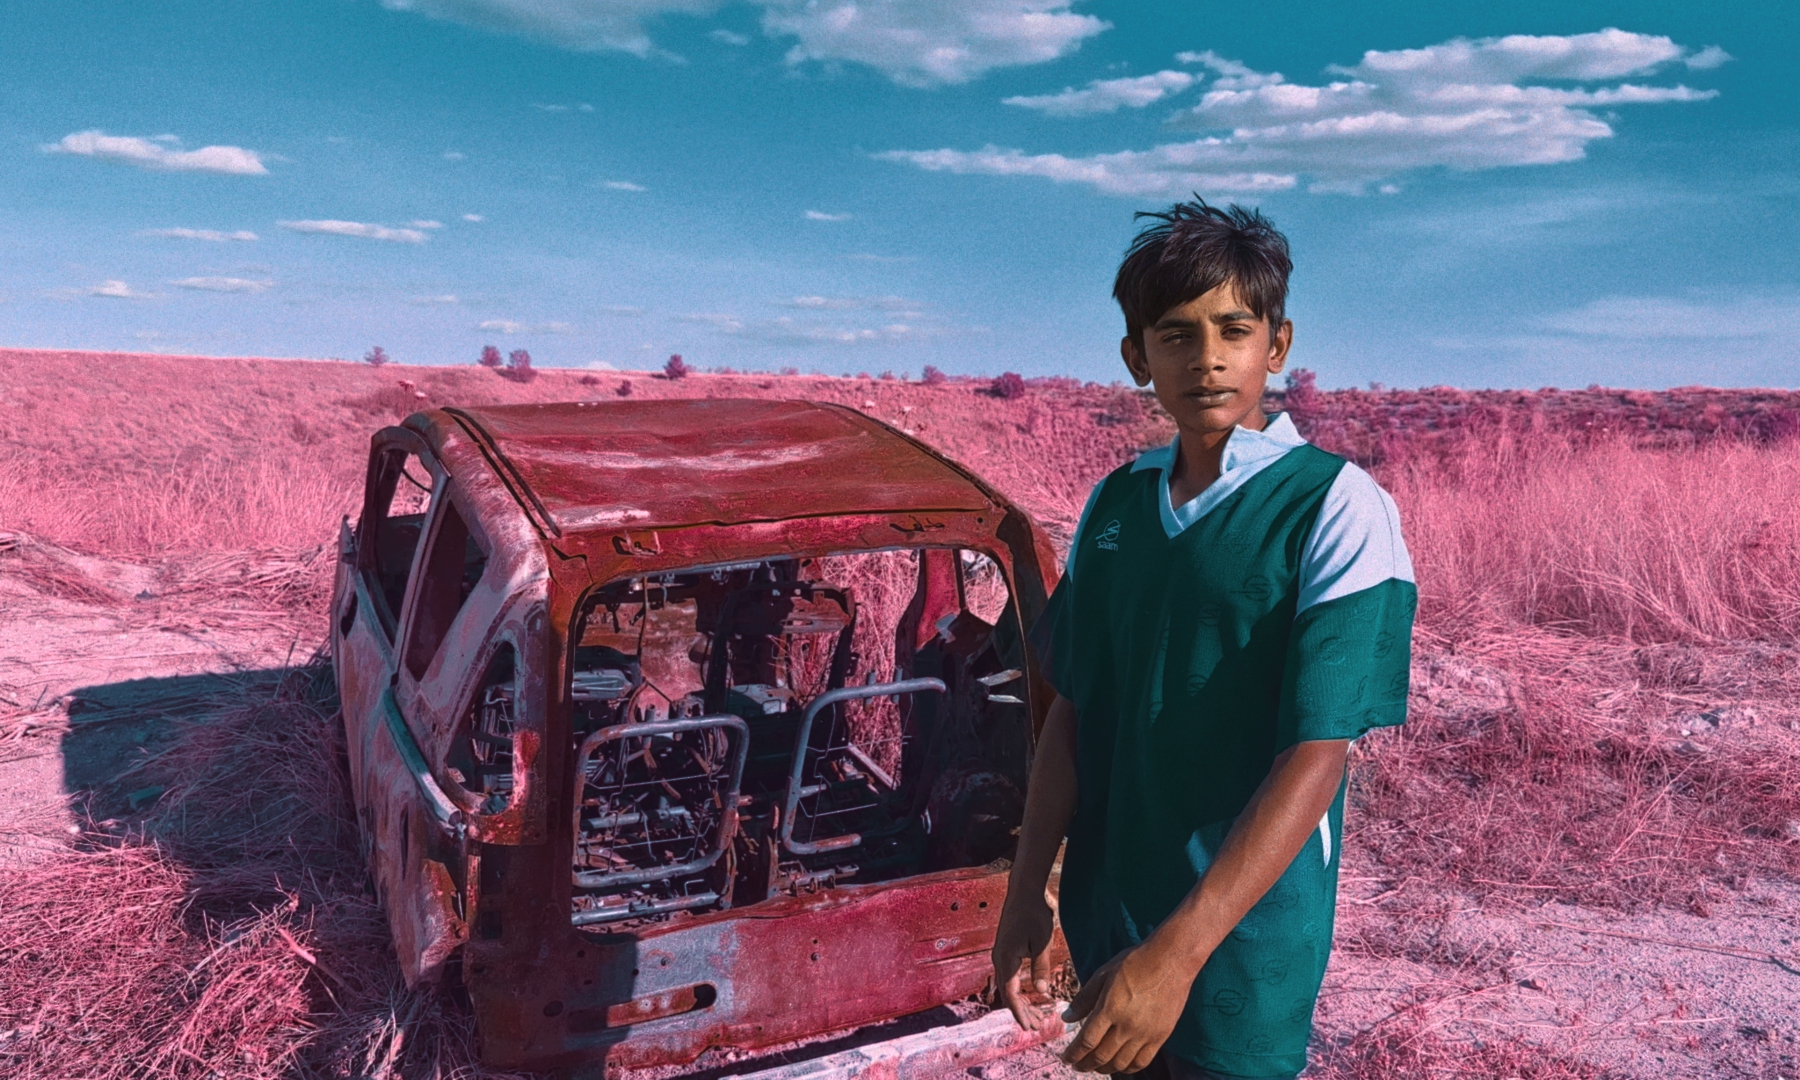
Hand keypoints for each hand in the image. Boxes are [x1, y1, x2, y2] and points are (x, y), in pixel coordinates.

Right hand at [991, 891, 1056, 1030]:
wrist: (1024, 891)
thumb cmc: (1034, 913)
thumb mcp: (1042, 941)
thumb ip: (1041, 967)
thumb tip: (1042, 992)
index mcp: (1006, 959)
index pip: (1011, 994)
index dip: (1020, 1013)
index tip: (1029, 1028)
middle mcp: (999, 959)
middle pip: (1009, 993)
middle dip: (1022, 1012)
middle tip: (1038, 1027)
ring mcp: (1001, 954)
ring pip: (1009, 986)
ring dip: (1022, 1002)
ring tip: (1037, 1015)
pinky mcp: (1006, 950)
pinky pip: (1011, 976)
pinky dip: (1020, 990)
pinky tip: (1031, 995)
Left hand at [1060, 940, 1199, 1073]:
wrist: (1171, 961)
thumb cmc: (1134, 963)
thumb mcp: (1103, 975)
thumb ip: (1084, 999)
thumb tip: (1066, 1018)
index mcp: (1110, 1008)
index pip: (1087, 1041)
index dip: (1074, 1054)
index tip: (1066, 1058)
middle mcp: (1127, 1025)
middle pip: (1101, 1055)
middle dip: (1085, 1064)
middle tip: (1076, 1065)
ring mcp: (1145, 1033)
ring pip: (1120, 1063)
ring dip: (1104, 1068)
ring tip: (1095, 1066)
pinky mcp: (1161, 1036)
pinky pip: (1142, 1061)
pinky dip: (1128, 1068)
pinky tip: (1119, 1065)